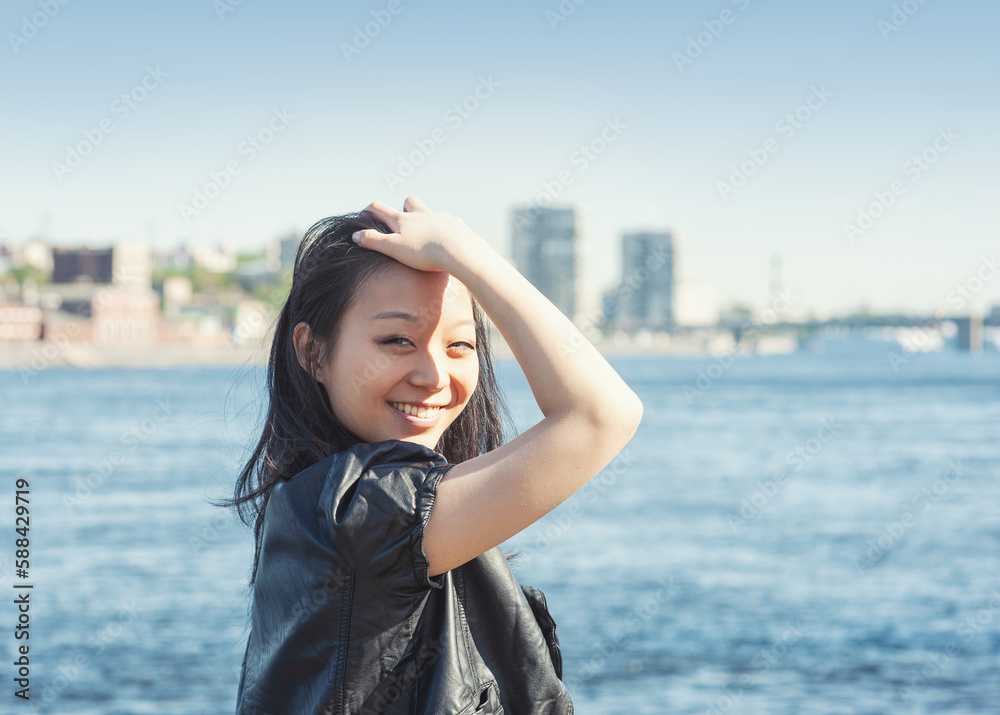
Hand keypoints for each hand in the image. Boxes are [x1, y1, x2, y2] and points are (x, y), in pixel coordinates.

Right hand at [352, 196, 486, 273]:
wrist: (458, 250)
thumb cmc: (424, 252)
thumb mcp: (394, 248)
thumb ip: (374, 241)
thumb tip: (356, 235)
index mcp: (403, 220)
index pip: (381, 208)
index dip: (370, 210)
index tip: (365, 214)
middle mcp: (421, 213)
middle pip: (410, 201)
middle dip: (404, 207)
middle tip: (404, 221)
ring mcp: (440, 217)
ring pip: (430, 211)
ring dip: (426, 218)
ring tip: (428, 235)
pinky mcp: (456, 224)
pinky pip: (449, 222)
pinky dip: (445, 229)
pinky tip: (447, 241)